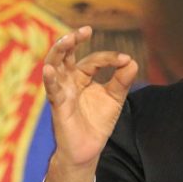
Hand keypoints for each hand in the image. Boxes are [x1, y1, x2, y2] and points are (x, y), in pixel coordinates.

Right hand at [41, 26, 137, 181]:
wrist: (88, 151)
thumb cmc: (97, 123)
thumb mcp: (114, 99)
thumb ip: (122, 81)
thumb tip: (132, 61)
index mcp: (82, 76)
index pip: (94, 60)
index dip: (110, 58)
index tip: (125, 60)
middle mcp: (69, 80)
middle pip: (66, 54)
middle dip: (73, 40)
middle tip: (85, 30)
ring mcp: (62, 91)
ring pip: (54, 65)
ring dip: (59, 51)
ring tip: (68, 39)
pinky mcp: (58, 106)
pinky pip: (52, 90)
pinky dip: (50, 79)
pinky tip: (49, 69)